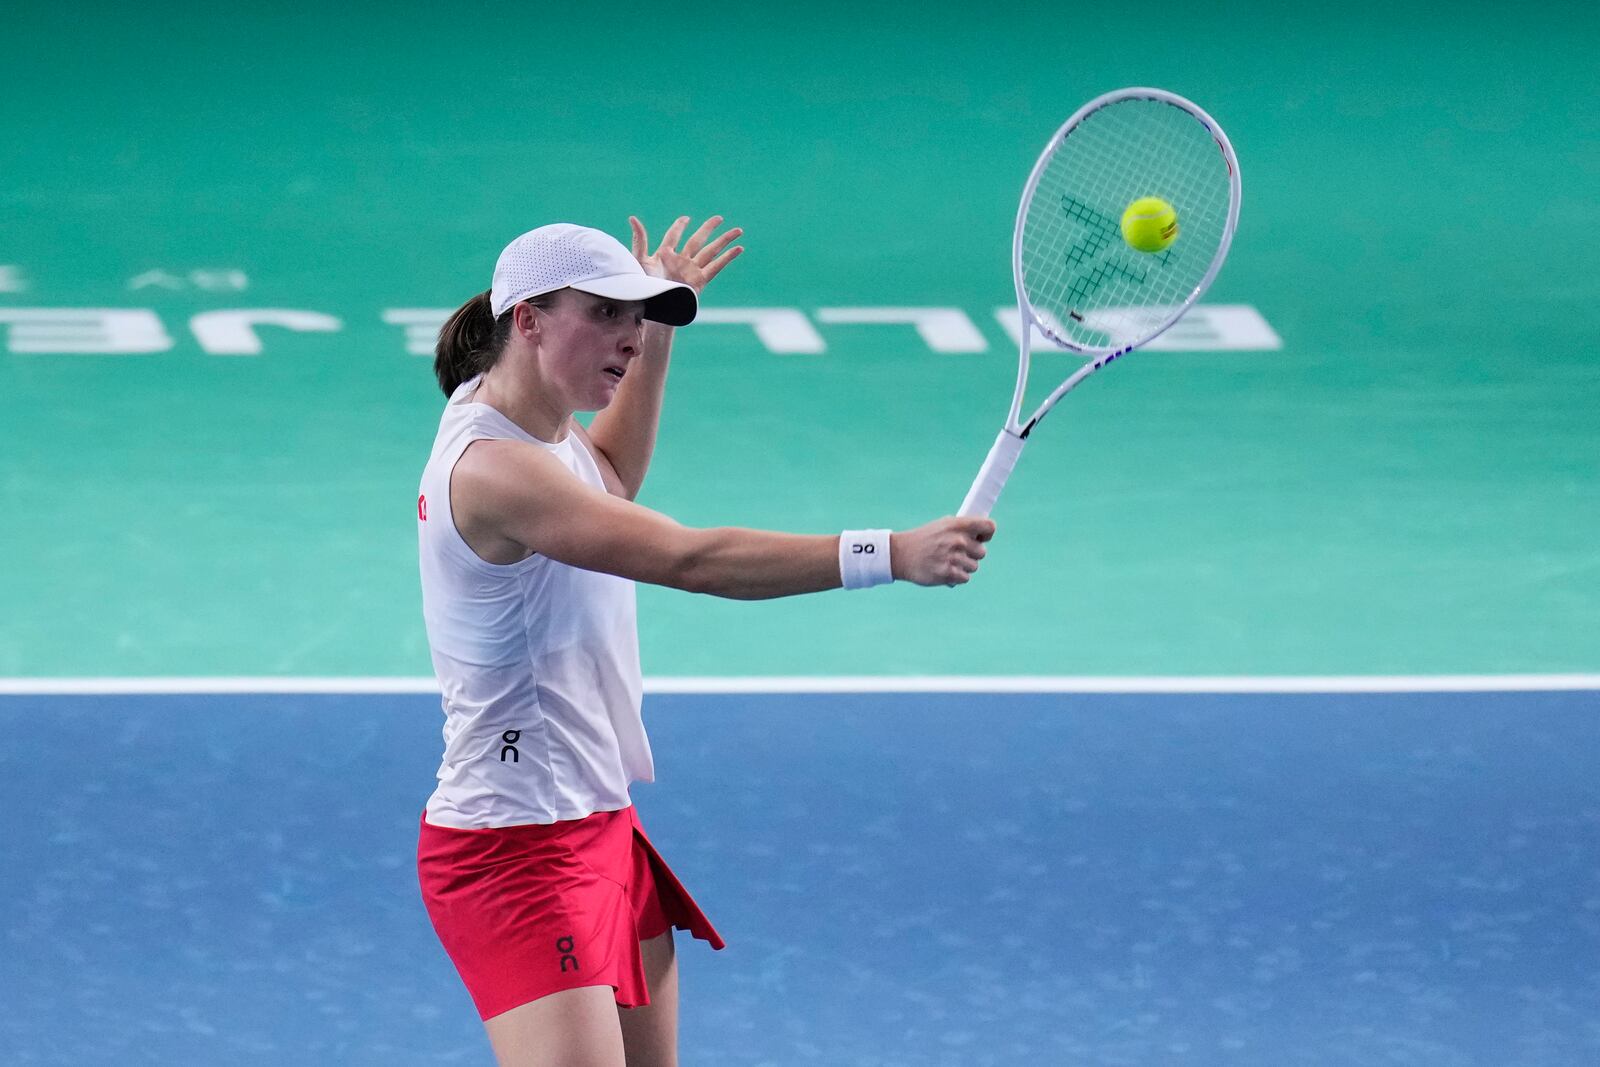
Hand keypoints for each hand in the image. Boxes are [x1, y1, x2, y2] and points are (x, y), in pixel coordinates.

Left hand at [628, 215, 743, 294]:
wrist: (655, 306)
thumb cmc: (644, 287)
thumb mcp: (640, 260)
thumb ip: (639, 240)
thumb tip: (633, 218)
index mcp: (665, 256)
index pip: (673, 236)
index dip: (679, 227)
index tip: (686, 219)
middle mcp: (680, 261)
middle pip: (697, 240)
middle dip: (708, 229)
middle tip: (719, 218)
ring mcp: (691, 270)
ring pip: (711, 250)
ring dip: (724, 240)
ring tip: (738, 230)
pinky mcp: (700, 281)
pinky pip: (716, 266)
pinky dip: (728, 257)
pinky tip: (739, 249)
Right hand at [891, 517, 995, 586]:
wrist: (901, 555)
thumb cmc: (924, 539)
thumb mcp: (943, 525)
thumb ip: (963, 528)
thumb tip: (982, 535)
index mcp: (958, 524)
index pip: (989, 527)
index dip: (987, 534)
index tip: (981, 538)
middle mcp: (958, 540)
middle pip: (982, 552)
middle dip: (971, 554)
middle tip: (955, 553)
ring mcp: (954, 557)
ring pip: (974, 567)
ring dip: (963, 567)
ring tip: (947, 562)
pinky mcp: (949, 573)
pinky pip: (965, 578)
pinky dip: (956, 577)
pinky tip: (943, 570)